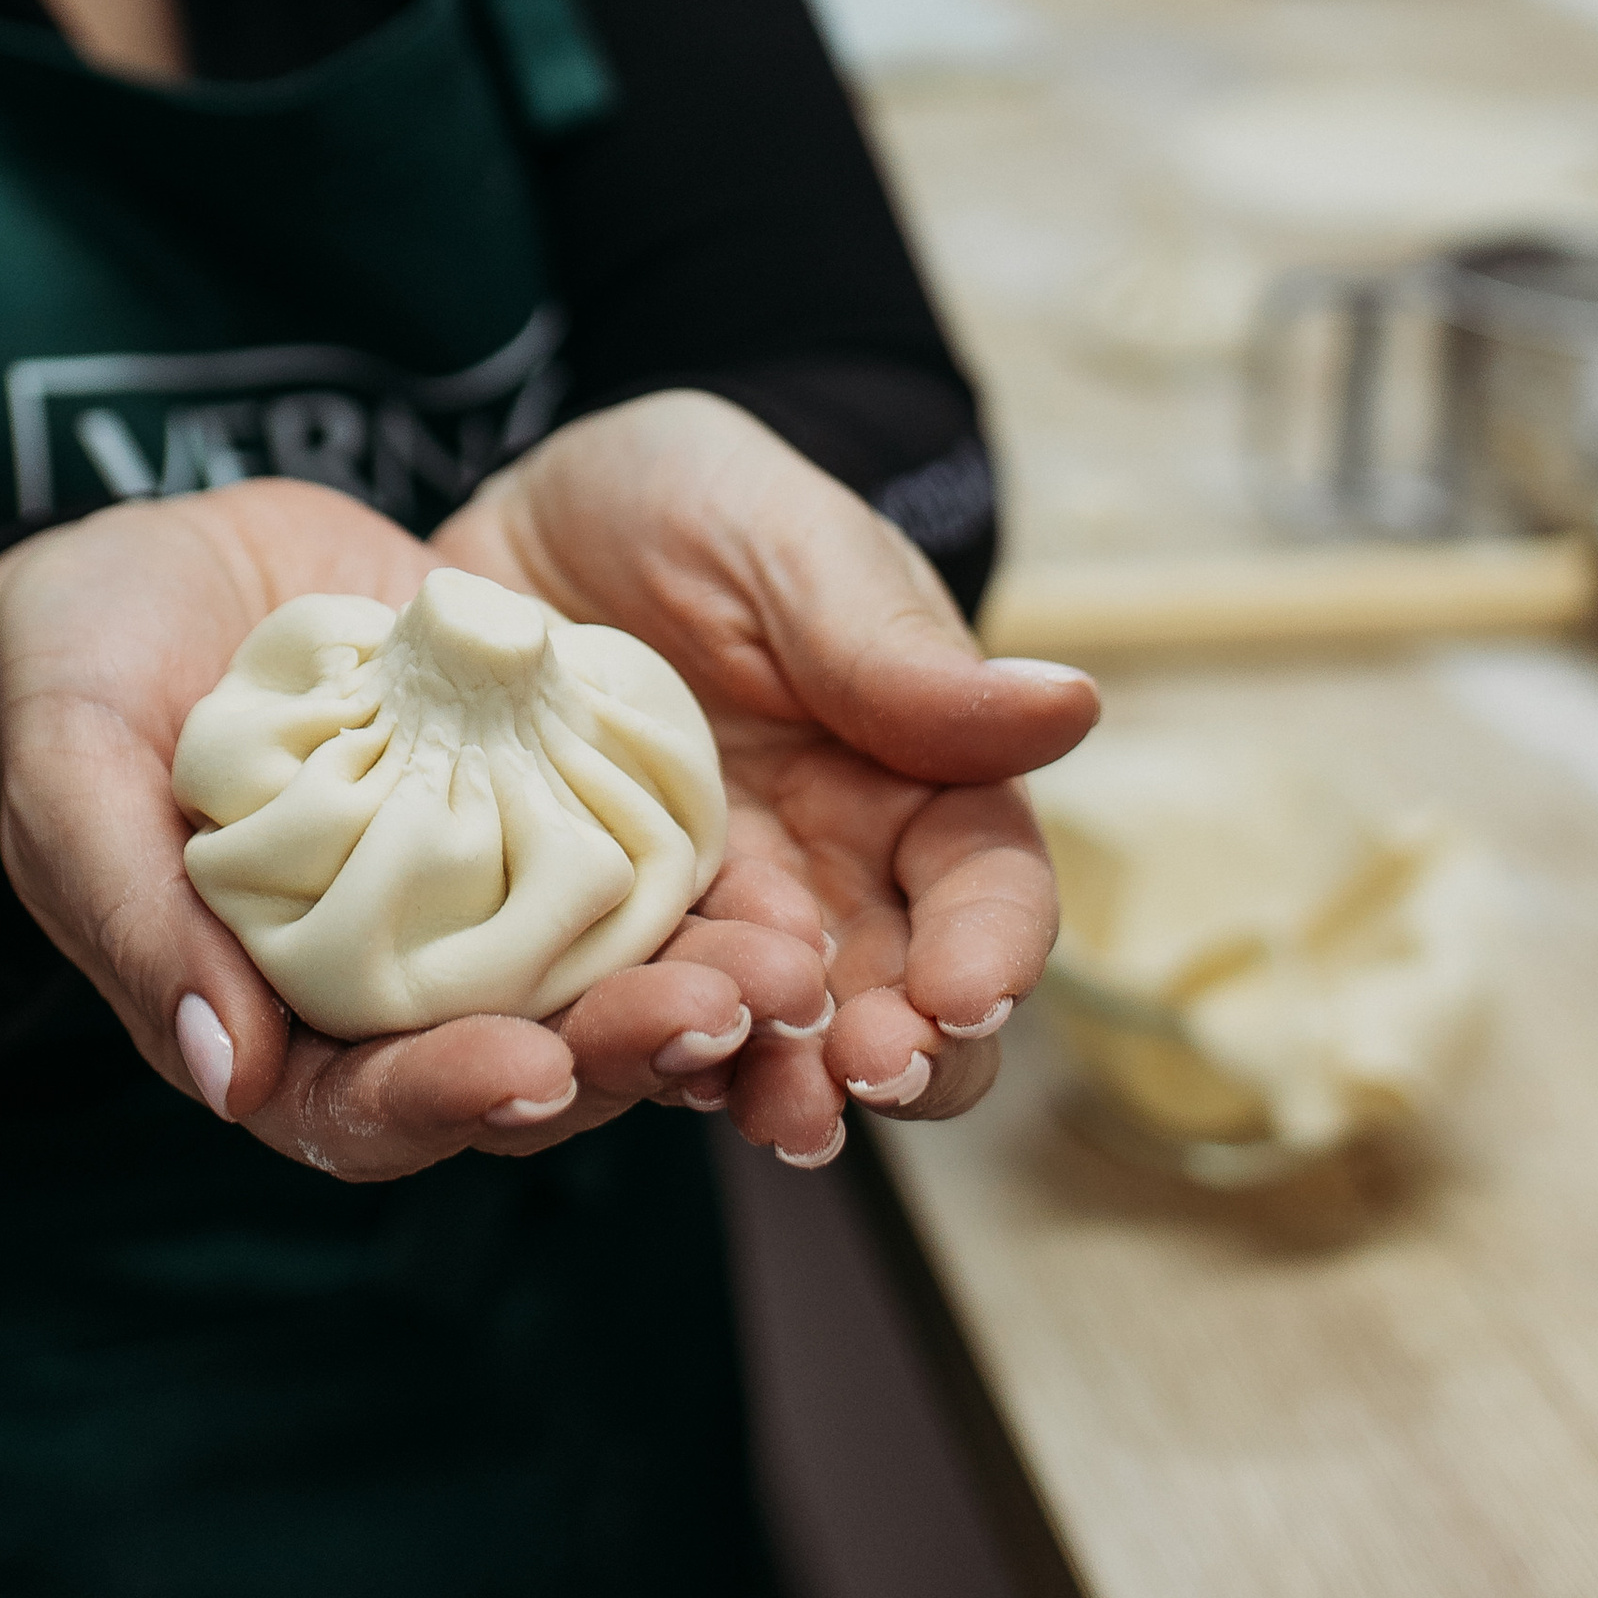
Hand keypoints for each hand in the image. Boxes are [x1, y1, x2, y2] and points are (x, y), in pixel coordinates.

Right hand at [0, 478, 824, 1182]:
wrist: (128, 567)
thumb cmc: (67, 681)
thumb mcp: (70, 776)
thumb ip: (132, 913)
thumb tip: (224, 1072)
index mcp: (267, 1022)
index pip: (366, 1109)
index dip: (451, 1097)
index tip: (531, 1069)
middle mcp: (384, 984)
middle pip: (515, 1060)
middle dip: (617, 1050)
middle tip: (714, 1015)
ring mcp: (465, 894)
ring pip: (592, 978)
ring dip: (691, 984)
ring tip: (781, 967)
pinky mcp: (523, 795)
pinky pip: (619, 857)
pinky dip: (699, 880)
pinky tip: (776, 871)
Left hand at [432, 391, 1098, 1164]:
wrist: (527, 499)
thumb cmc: (689, 500)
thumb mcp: (789, 545)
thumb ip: (898, 649)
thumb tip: (1070, 703)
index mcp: (910, 781)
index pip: (983, 887)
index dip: (989, 948)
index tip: (969, 994)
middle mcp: (822, 876)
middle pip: (892, 1003)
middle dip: (891, 1056)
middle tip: (859, 1074)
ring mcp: (703, 914)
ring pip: (755, 1032)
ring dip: (759, 1074)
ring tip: (750, 1098)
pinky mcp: (586, 930)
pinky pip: (609, 1009)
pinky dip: (614, 1047)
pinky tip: (601, 1064)